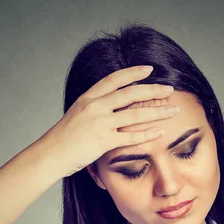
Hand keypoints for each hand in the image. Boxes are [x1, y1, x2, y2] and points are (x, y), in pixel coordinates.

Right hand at [42, 65, 178, 177]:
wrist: (49, 154)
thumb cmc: (62, 138)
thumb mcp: (77, 114)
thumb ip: (94, 107)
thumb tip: (111, 104)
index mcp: (88, 97)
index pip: (115, 79)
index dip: (133, 72)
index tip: (150, 69)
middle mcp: (95, 107)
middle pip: (130, 94)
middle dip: (153, 91)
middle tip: (169, 89)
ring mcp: (99, 124)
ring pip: (135, 115)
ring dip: (158, 112)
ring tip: (173, 110)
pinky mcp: (103, 141)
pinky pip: (131, 137)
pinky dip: (147, 134)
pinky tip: (160, 132)